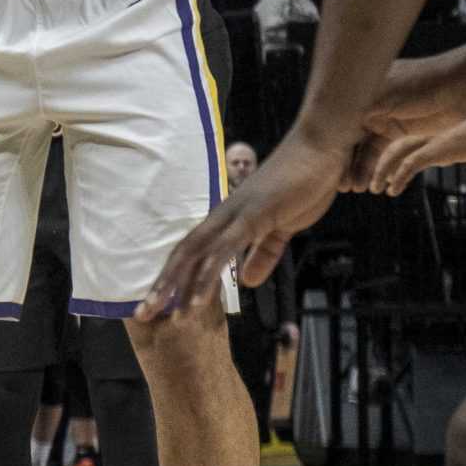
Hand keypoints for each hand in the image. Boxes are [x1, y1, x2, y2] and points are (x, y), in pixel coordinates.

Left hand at [137, 128, 349, 321]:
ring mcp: (236, 214)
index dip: (173, 276)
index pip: (193, 250)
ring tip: (169, 316)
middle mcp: (225, 215)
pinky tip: (199, 300)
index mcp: (230, 218)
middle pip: (184, 253)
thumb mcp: (284, 228)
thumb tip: (248, 282)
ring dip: (180, 286)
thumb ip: (264, 253)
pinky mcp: (253, 215)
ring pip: (197, 253)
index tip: (159, 303)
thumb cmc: (304, 182)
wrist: (322, 148)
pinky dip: (208, 275)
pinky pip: (225, 250)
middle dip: (163, 284)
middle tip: (143, 314)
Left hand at [347, 96, 465, 193]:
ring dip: (381, 172)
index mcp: (429, 129)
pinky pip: (409, 164)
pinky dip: (398, 177)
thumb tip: (442, 157)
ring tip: (374, 188)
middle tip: (369, 183)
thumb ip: (447, 147)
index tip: (383, 175)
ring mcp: (429, 139)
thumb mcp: (461, 139)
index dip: (388, 157)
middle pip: (390, 146)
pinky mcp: (436, 148)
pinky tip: (392, 190)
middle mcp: (425, 132)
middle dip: (376, 164)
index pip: (399, 141)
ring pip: (394, 155)